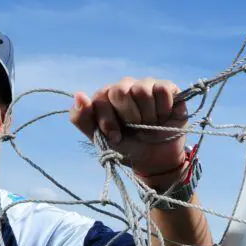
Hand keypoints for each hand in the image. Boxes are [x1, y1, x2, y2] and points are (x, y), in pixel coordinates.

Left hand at [69, 77, 188, 183]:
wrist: (155, 160)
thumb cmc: (126, 147)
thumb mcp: (100, 139)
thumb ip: (81, 118)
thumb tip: (79, 94)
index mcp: (106, 96)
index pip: (101, 97)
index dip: (108, 120)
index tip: (115, 137)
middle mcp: (124, 86)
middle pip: (120, 91)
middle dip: (129, 117)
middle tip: (135, 128)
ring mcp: (145, 85)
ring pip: (142, 90)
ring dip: (147, 115)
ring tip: (150, 124)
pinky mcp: (166, 87)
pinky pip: (161, 90)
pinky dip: (163, 109)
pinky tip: (162, 117)